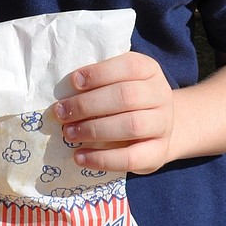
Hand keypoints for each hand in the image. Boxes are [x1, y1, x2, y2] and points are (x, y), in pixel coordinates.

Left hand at [53, 51, 174, 174]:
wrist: (159, 128)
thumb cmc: (129, 100)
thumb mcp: (119, 82)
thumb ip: (98, 83)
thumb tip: (64, 96)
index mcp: (149, 70)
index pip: (129, 66)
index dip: (99, 73)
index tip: (74, 83)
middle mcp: (160, 95)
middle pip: (126, 96)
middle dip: (88, 105)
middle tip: (62, 113)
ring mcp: (163, 125)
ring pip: (131, 126)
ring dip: (94, 130)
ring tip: (69, 133)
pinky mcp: (158, 153)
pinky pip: (131, 158)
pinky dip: (102, 159)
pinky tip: (79, 157)